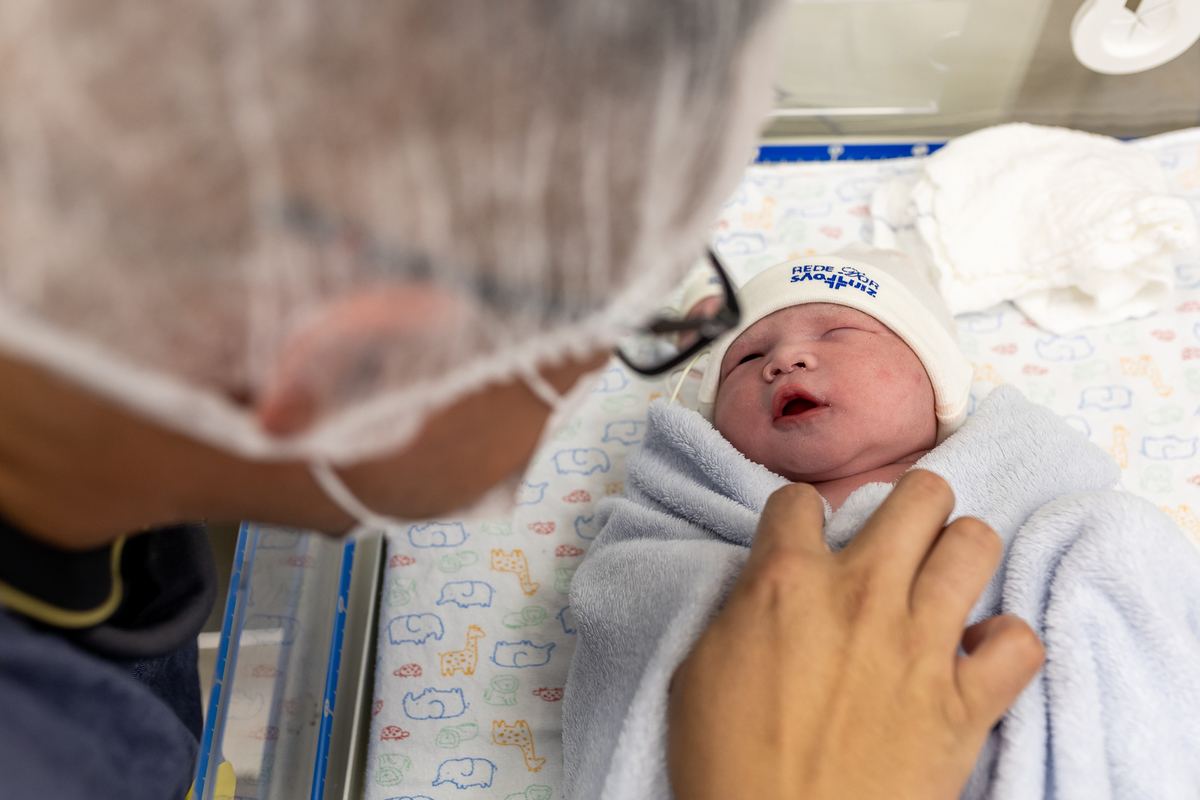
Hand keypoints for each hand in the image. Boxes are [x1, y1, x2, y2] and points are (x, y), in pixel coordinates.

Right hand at [667, 470, 1043, 799]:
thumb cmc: (726, 767)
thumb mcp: (698, 671)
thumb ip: (742, 611)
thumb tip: (767, 592)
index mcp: (786, 582)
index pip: (800, 500)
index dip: (799, 519)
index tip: (803, 542)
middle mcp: (862, 595)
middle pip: (920, 494)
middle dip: (911, 507)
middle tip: (897, 539)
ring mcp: (921, 645)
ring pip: (977, 543)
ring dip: (960, 555)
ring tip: (941, 582)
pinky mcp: (965, 703)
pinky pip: (1022, 643)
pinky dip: (1005, 645)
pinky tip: (977, 657)